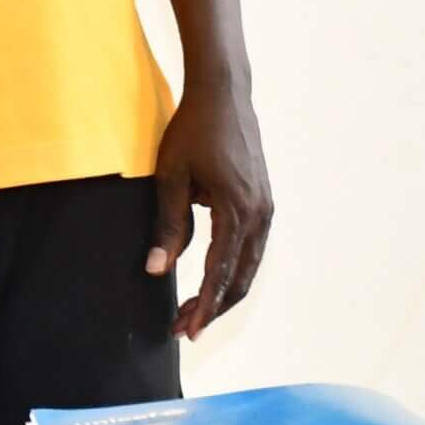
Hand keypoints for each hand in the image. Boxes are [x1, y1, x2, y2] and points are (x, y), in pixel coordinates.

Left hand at [147, 81, 273, 339]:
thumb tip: (157, 270)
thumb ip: (168, 225)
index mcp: (237, 211)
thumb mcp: (171, 176)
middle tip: (184, 328)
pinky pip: (253, 247)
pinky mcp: (265, 201)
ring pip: (250, 266)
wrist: (223, 94)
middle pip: (240, 279)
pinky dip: (235, 269)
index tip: (185, 330)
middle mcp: (260, 216)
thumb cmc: (192, 130)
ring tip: (195, 309)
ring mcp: (267, 209)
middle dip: (213, 307)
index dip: (203, 305)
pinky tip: (214, 278)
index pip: (219, 273)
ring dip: (225, 291)